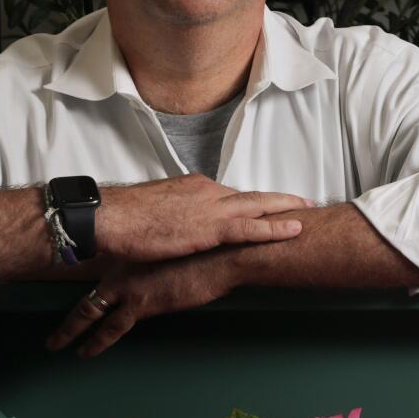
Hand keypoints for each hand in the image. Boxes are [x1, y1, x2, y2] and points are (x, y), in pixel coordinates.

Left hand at [45, 250, 239, 357]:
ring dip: (70, 330)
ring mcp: (129, 287)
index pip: (96, 270)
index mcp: (131, 253)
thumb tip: (163, 266)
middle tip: (52, 324)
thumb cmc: (210, 250)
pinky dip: (96, 341)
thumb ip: (163, 258)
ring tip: (57, 344)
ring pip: (88, 311)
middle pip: (85, 293)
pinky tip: (86, 352)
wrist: (223, 255)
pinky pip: (110, 328)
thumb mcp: (179, 247)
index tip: (69, 287)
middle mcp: (122, 268)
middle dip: (66, 312)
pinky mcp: (141, 304)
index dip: (80, 280)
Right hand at [97, 175, 309, 262]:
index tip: (268, 206)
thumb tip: (181, 223)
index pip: (230, 195)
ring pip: (259, 207)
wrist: (109, 219)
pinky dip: (275, 229)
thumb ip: (176, 214)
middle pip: (251, 195)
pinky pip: (252, 228)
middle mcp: (207, 192)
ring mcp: (211, 209)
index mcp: (194, 187)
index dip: (251, 203)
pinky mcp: (210, 229)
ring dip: (286, 209)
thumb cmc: (124, 219)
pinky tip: (295, 230)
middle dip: (279, 199)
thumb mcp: (156, 211)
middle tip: (303, 201)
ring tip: (309, 211)